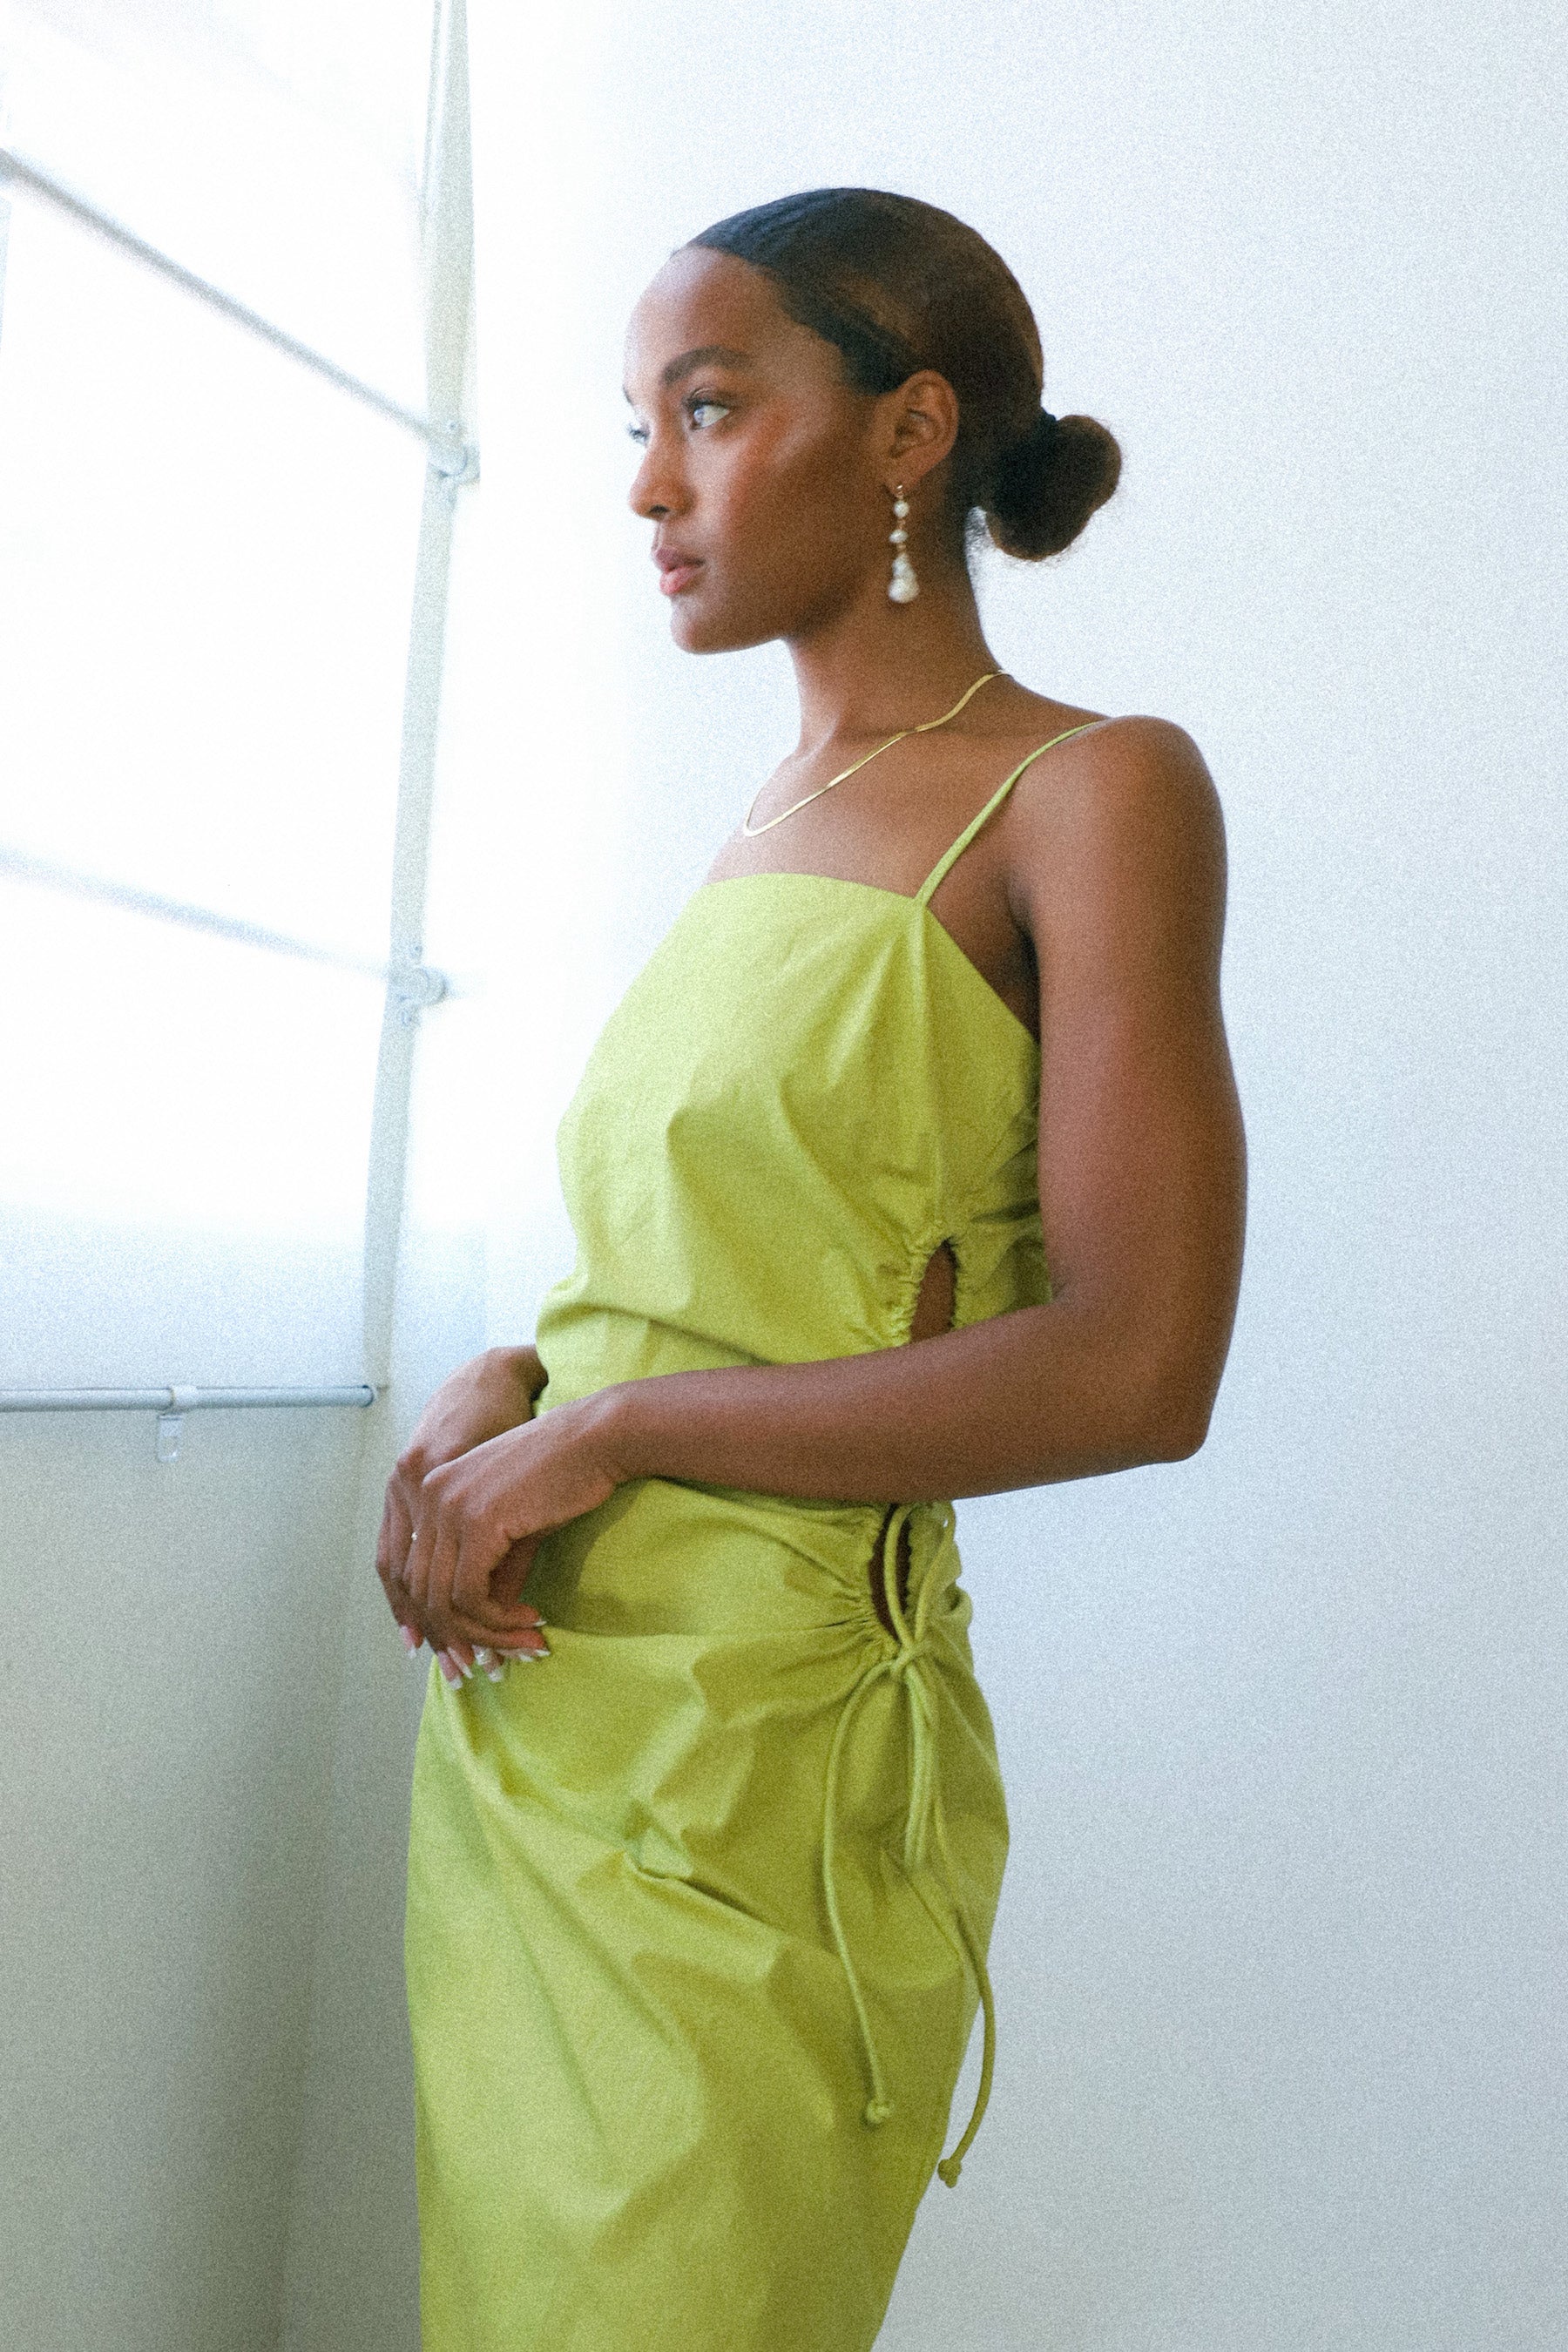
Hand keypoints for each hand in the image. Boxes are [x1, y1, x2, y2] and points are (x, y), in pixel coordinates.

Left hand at [377, 1346, 553, 1665]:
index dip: (433, 1622)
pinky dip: (498, 1620)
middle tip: (498, 1663)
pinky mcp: (477, 1523)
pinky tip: (531, 1619)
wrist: (596, 1439)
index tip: (467, 1653)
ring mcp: (448, 1508)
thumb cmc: (564, 1478)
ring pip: (444, 1602)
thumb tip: (483, 1628)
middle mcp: (427, 1497)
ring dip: (486, 1634)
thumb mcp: (515, 1532)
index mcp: (429, 1493)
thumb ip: (492, 1574)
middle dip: (458, 1638)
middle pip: (421, 1594)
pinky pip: (471, 1596)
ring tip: (526, 1644)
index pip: (410, 1574)